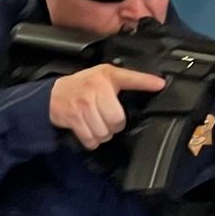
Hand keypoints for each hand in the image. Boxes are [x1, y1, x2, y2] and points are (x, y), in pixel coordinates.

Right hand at [48, 65, 166, 150]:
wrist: (53, 95)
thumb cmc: (83, 85)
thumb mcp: (105, 75)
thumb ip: (128, 80)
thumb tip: (157, 84)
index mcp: (107, 76)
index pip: (130, 78)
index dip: (147, 82)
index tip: (161, 84)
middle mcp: (96, 88)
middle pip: (117, 119)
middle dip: (114, 124)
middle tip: (107, 118)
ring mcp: (83, 104)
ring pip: (104, 132)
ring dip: (103, 133)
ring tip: (97, 123)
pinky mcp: (74, 118)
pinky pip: (91, 139)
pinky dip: (92, 140)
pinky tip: (89, 130)